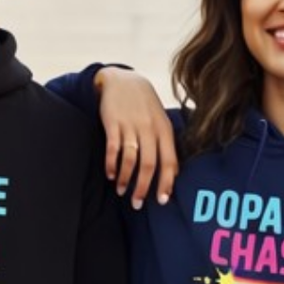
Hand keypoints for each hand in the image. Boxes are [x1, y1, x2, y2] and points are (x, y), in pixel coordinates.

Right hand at [96, 68, 175, 206]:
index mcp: (164, 130)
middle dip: (143, 188)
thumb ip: (166, 144)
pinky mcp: (113, 123)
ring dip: (125, 179)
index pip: (169, 161)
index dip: (166, 183)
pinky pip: (113, 149)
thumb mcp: (161, 121)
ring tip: (121, 191)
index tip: (161, 200)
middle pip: (149, 164)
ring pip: (130, 159)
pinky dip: (111, 164)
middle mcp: (149, 129)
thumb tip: (173, 173)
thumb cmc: (145, 106)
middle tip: (137, 204)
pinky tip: (110, 175)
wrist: (123, 79)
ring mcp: (130, 125)